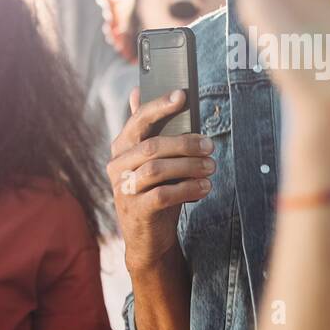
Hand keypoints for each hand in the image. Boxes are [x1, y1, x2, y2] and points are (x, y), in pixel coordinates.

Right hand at [107, 90, 214, 272]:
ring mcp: (124, 189)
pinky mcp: (136, 210)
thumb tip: (136, 91)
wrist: (148, 238)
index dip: (159, 106)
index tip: (181, 95)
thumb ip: (149, 130)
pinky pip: (163, 194)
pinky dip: (188, 188)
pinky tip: (204, 188)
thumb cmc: (156, 192)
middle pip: (152, 145)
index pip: (137, 120)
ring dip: (190, 166)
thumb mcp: (154, 162)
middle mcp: (117, 166)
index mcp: (121, 148)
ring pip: (157, 169)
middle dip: (185, 143)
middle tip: (210, 145)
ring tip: (211, 168)